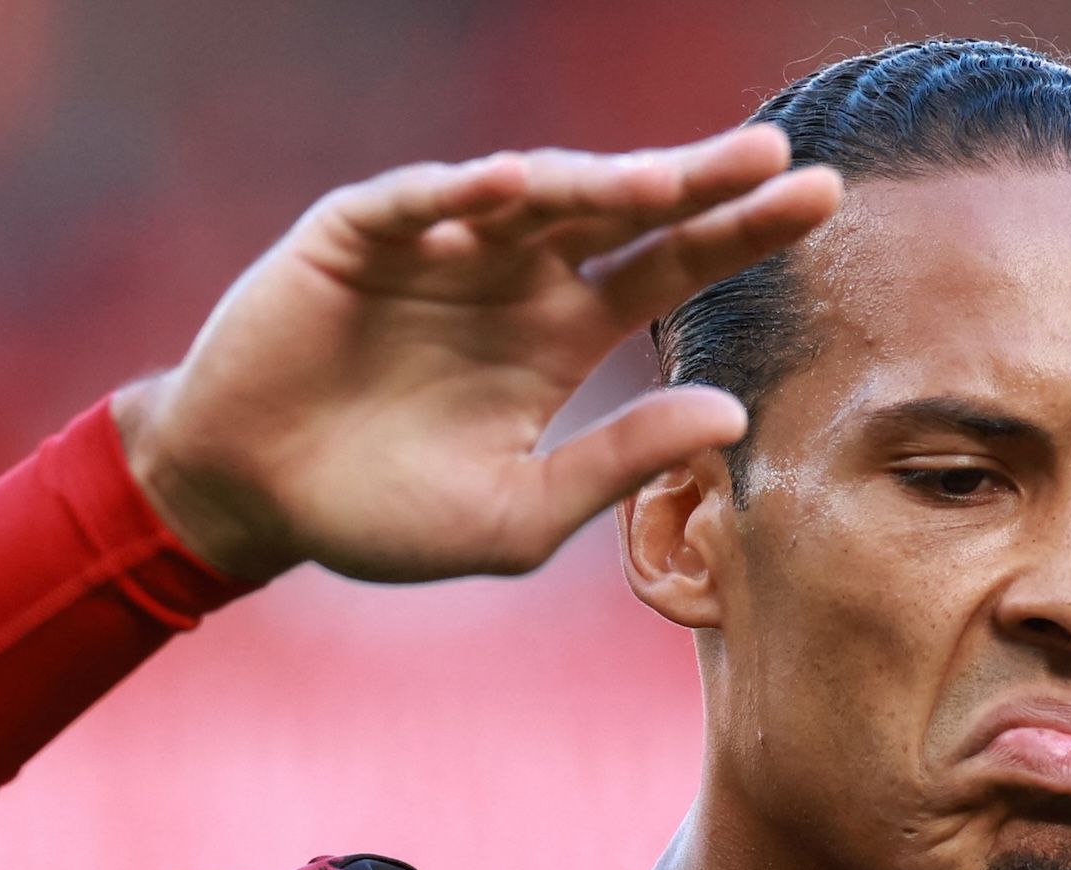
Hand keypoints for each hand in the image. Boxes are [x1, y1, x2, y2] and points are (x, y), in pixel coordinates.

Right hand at [114, 125, 840, 583]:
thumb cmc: (383, 514)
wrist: (250, 499)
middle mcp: (513, 273)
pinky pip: (419, 203)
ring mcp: (438, 246)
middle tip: (778, 154)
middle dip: (698, 179)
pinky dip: (463, 194)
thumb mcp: (516, 514)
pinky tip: (515, 184)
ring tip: (661, 181)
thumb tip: (732, 410)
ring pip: (534, 194)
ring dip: (594, 182)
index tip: (821, 200)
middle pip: (622, 208)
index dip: (740, 230)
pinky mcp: (356, 236)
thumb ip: (616, 461)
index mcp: (560, 331)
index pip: (669, 264)